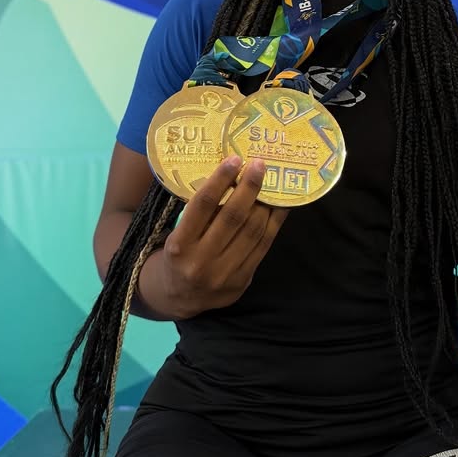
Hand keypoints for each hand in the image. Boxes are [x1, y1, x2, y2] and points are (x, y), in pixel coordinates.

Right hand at [150, 155, 287, 317]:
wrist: (178, 297)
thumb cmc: (179, 254)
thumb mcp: (178, 233)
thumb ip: (202, 212)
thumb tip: (233, 175)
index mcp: (179, 245)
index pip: (203, 205)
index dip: (220, 179)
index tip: (234, 159)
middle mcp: (201, 262)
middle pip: (233, 217)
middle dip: (249, 188)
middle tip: (259, 164)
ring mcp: (224, 275)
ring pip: (253, 231)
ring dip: (265, 203)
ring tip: (273, 182)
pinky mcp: (242, 282)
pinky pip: (263, 246)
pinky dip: (273, 223)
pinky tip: (279, 206)